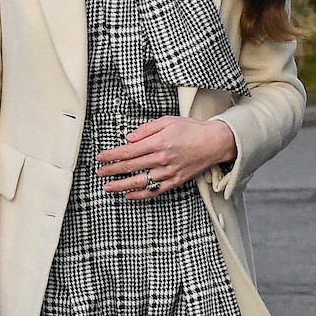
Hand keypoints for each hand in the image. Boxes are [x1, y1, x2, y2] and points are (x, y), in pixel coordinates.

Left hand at [96, 116, 236, 200]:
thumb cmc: (192, 129)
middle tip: (100, 173)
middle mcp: (162, 159)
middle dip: (113, 170)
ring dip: (122, 185)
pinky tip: (129, 195)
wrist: (214, 142)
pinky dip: (140, 194)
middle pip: (131, 167)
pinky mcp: (175, 181)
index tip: (101, 158)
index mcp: (159, 142)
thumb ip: (146, 129)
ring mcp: (169, 172)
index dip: (112, 155)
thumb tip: (128, 138)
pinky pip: (154, 190)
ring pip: (141, 181)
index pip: (129, 151)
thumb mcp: (168, 120)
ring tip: (108, 187)